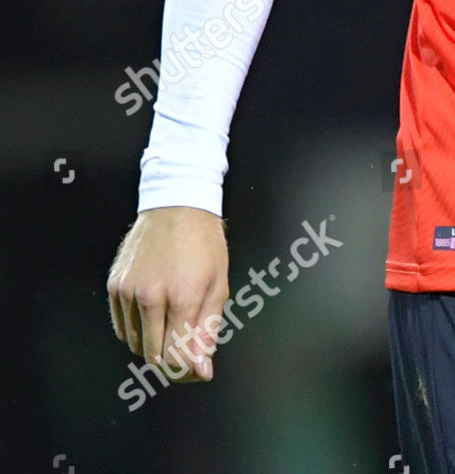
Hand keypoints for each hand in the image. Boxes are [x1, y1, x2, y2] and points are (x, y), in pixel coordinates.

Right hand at [107, 206, 229, 382]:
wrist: (178, 204)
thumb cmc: (204, 242)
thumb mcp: (218, 284)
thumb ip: (208, 330)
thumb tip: (201, 370)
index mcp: (182, 297)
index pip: (176, 359)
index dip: (187, 372)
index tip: (197, 369)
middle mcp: (150, 297)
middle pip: (153, 356)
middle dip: (172, 363)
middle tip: (187, 352)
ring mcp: (128, 291)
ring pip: (135, 345)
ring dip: (154, 346)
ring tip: (172, 325)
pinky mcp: (114, 286)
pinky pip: (121, 327)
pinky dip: (136, 331)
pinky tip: (153, 316)